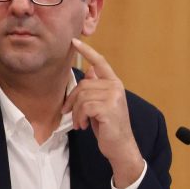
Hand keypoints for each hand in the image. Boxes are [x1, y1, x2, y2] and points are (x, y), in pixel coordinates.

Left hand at [63, 38, 144, 187]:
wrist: (121, 147)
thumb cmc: (109, 126)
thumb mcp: (101, 105)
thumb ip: (97, 88)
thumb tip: (90, 71)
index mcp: (114, 83)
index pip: (100, 62)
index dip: (87, 51)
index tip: (74, 41)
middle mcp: (116, 87)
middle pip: (83, 85)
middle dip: (72, 101)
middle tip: (69, 113)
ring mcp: (114, 96)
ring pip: (82, 96)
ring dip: (76, 112)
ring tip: (80, 122)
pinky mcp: (109, 108)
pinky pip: (84, 107)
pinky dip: (79, 117)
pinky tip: (84, 125)